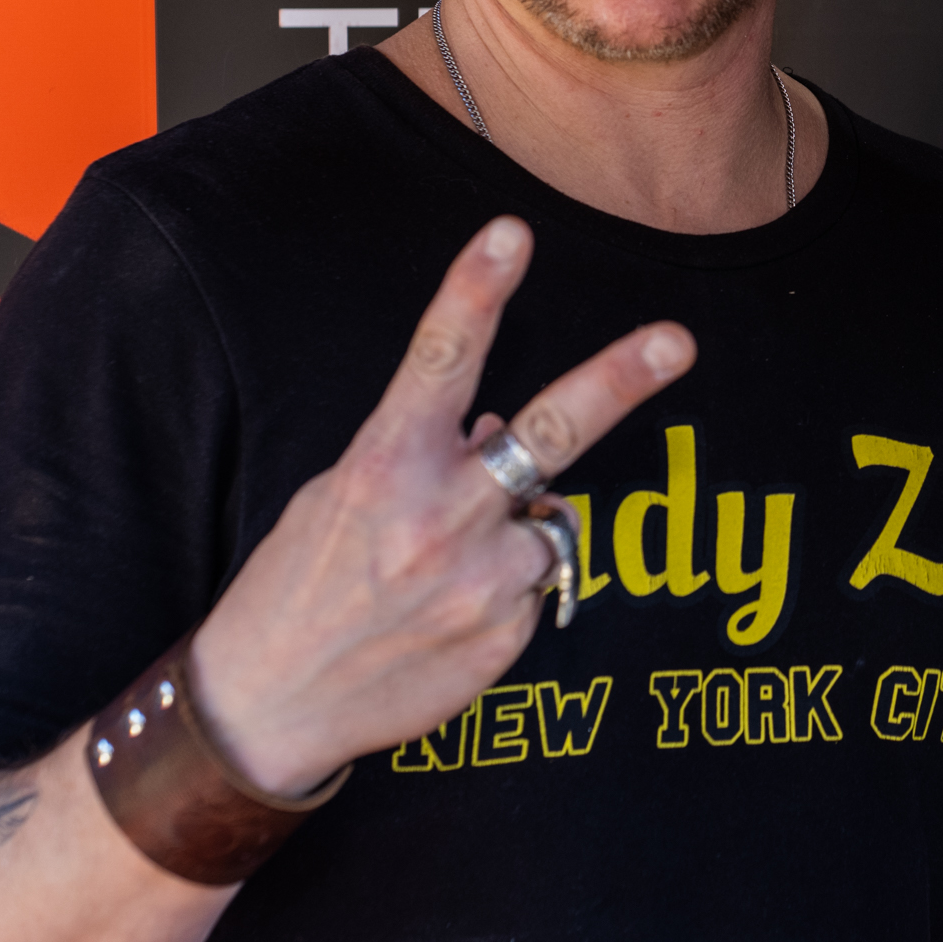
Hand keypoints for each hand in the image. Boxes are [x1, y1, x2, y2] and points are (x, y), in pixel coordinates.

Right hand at [191, 217, 693, 793]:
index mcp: (382, 467)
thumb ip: (424, 451)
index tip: (512, 232)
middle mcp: (435, 519)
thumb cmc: (301, 583)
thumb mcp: (342, 495)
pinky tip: (443, 618)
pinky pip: (534, 589)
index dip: (476, 292)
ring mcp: (476, 584)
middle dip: (618, 381)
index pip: (438, 360)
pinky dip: (504, 592)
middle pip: (546, 434)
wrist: (266, 709)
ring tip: (438, 574)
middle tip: (677, 341)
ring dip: (514, 533)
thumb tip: (499, 424)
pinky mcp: (503, 638)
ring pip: (547, 523)